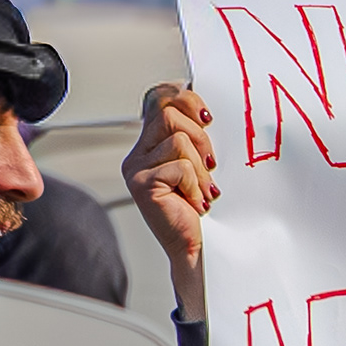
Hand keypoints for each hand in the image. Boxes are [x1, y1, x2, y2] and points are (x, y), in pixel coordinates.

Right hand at [124, 83, 217, 315]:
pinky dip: (196, 184)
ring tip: (203, 189)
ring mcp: (136, 170)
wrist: (197, 248)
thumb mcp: (199, 161)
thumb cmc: (200, 207)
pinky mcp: (142, 185)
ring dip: (200, 166)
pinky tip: (196, 202)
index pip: (158, 98)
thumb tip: (205, 110)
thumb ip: (194, 134)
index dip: (184, 98)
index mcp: (149, 144)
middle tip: (209, 164)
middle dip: (199, 136)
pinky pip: (179, 166)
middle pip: (168, 113)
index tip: (207, 118)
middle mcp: (137, 155)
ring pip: (177, 139)